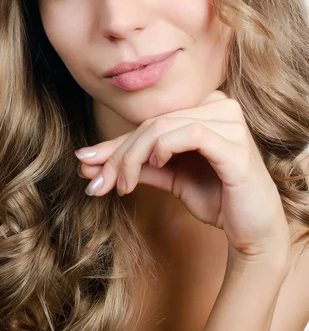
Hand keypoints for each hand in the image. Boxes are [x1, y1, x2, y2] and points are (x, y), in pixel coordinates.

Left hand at [75, 90, 290, 261]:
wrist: (253, 231)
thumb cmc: (216, 198)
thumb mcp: (170, 176)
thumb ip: (139, 164)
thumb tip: (91, 162)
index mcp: (205, 108)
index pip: (150, 121)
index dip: (115, 143)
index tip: (84, 163)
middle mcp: (219, 106)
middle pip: (152, 123)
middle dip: (118, 154)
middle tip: (96, 182)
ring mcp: (230, 122)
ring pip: (164, 126)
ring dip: (132, 156)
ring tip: (120, 185)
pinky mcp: (235, 144)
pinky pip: (191, 133)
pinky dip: (165, 147)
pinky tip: (156, 164)